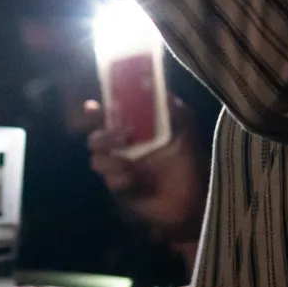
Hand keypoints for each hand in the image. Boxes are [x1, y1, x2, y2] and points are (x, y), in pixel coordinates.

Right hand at [86, 98, 205, 248]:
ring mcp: (120, 171)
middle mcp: (122, 149)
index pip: (108, 117)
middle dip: (103, 136)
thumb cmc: (188, 160)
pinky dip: (121, 180)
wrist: (195, 199)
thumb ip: (170, 108)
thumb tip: (157, 87)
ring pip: (98, 161)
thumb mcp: (184, 129)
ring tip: (128, 164)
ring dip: (110, 160)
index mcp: (134, 131)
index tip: (92, 106)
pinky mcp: (122, 192)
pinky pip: (112, 183)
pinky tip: (136, 180)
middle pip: (96, 139)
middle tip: (124, 136)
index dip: (96, 111)